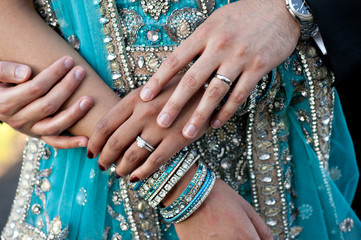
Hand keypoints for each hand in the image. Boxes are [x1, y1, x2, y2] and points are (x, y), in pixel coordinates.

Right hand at [0, 57, 93, 148]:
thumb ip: (6, 70)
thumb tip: (26, 73)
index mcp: (5, 103)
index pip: (35, 88)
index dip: (53, 74)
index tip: (68, 60)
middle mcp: (17, 120)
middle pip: (48, 105)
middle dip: (67, 87)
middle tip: (81, 71)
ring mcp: (29, 130)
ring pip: (54, 126)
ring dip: (74, 114)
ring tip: (90, 100)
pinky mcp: (38, 136)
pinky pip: (55, 142)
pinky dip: (71, 143)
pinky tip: (87, 140)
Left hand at [87, 75, 207, 178]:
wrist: (207, 90)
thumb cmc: (175, 91)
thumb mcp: (150, 90)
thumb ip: (131, 106)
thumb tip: (110, 127)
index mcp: (135, 98)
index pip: (105, 124)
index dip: (94, 142)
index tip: (91, 151)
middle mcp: (145, 113)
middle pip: (115, 142)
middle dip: (105, 158)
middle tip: (102, 166)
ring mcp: (161, 127)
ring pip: (132, 155)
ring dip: (121, 168)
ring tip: (118, 173)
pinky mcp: (177, 140)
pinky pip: (154, 162)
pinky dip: (142, 173)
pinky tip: (136, 178)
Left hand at [139, 0, 299, 138]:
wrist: (280, 8)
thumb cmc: (244, 14)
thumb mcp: (216, 21)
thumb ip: (199, 42)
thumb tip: (179, 64)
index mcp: (205, 33)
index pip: (175, 60)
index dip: (158, 79)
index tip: (144, 96)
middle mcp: (219, 46)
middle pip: (192, 80)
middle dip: (174, 104)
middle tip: (160, 122)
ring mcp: (239, 58)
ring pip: (215, 92)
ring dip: (199, 115)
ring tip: (187, 133)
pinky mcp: (258, 68)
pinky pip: (239, 95)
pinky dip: (226, 111)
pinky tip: (216, 123)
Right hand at [174, 179, 271, 239]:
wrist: (188, 191)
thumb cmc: (215, 194)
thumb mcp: (245, 206)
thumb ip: (261, 227)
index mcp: (245, 236)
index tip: (252, 237)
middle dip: (240, 239)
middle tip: (232, 229)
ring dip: (226, 238)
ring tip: (219, 228)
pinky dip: (211, 239)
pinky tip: (208, 231)